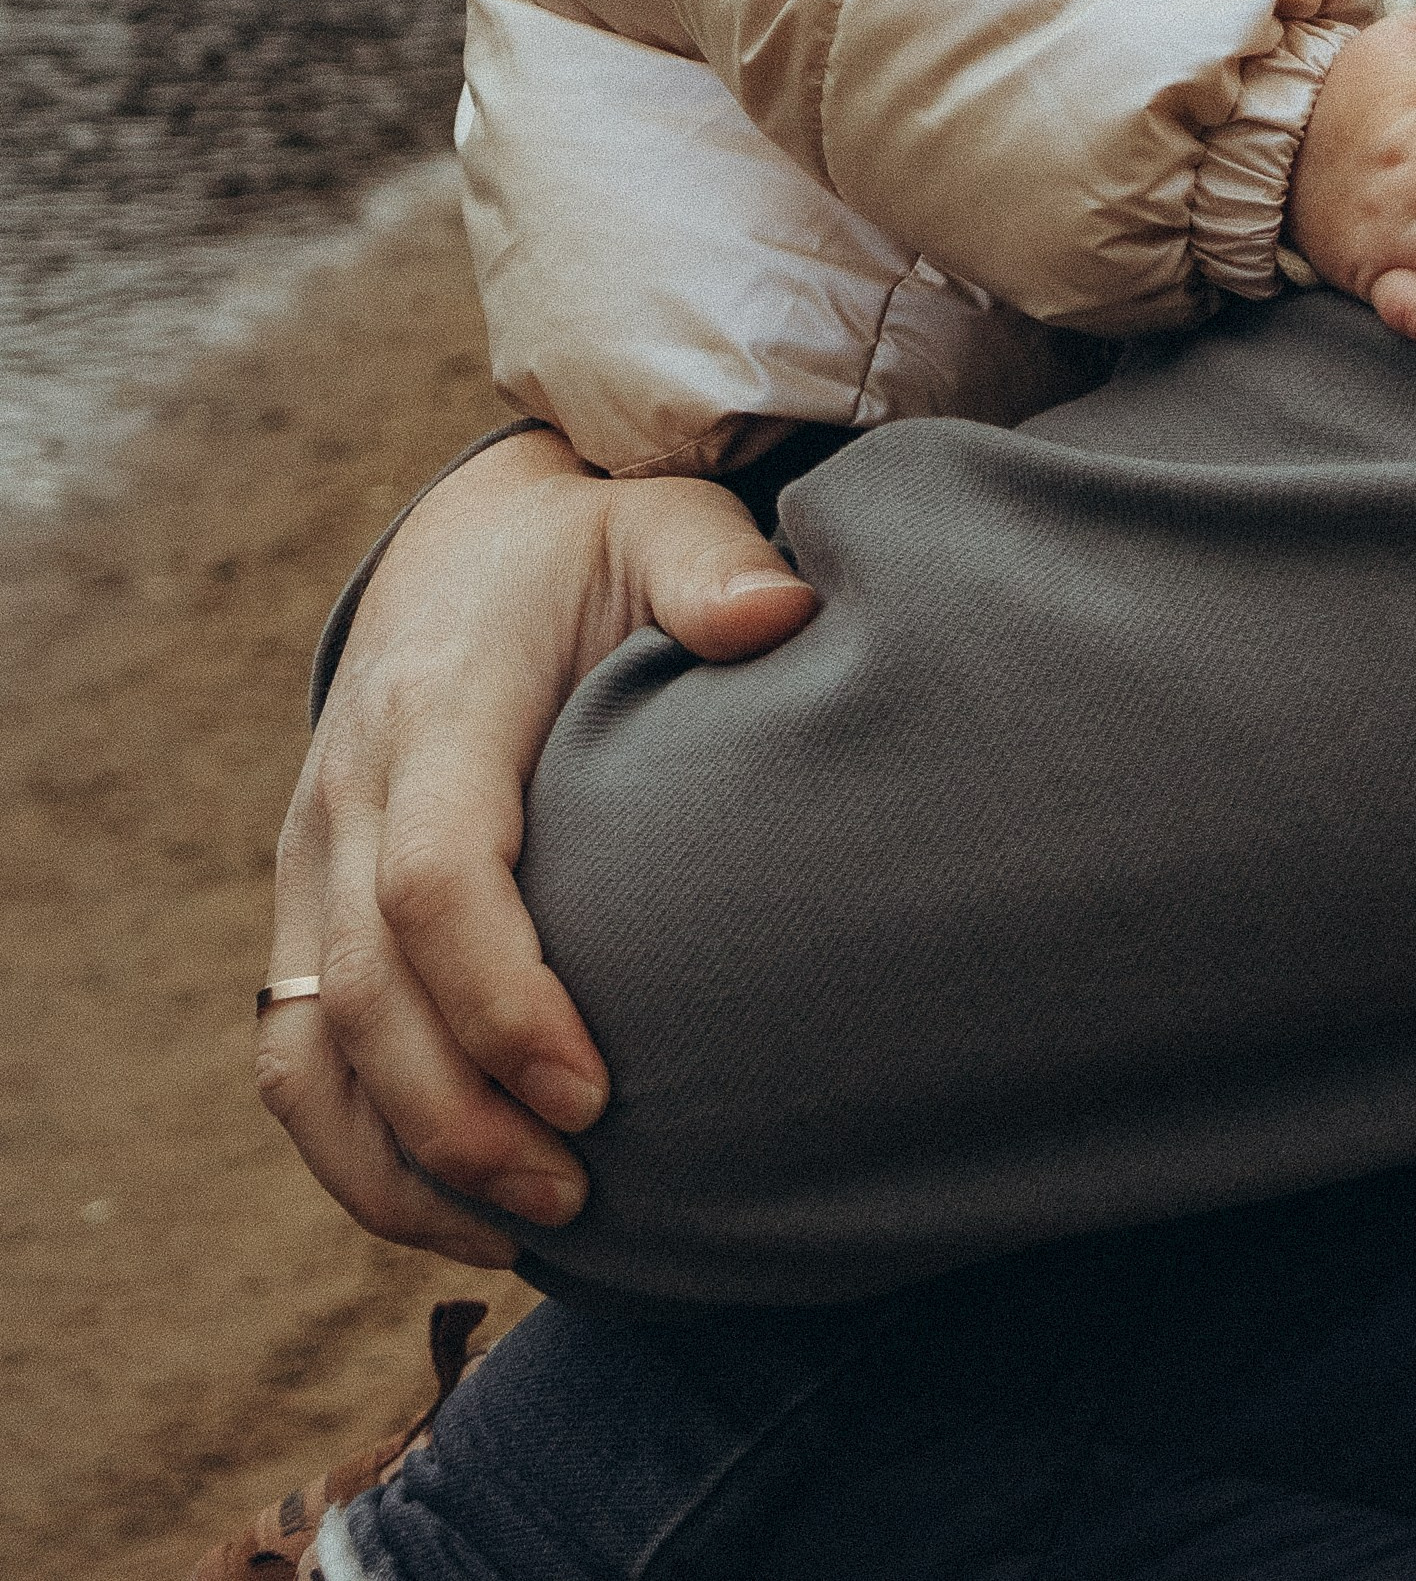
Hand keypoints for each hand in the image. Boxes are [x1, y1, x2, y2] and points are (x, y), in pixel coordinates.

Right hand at [256, 427, 814, 1261]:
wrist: (466, 543)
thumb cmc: (590, 546)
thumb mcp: (660, 519)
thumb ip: (715, 564)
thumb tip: (781, 616)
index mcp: (433, 709)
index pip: (432, 878)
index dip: (500, 1002)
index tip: (597, 1094)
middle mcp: (346, 791)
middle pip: (363, 995)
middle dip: (461, 1120)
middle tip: (584, 1194)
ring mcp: (308, 857)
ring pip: (306, 1052)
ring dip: (400, 1164)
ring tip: (532, 1232)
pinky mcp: (302, 909)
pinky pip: (296, 1057)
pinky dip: (360, 1152)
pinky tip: (466, 1212)